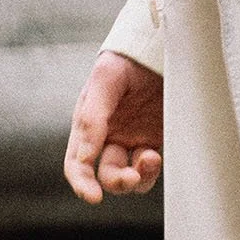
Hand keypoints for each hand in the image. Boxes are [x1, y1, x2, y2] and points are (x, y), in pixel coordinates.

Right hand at [64, 51, 163, 204]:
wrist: (162, 44)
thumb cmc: (127, 59)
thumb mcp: (105, 79)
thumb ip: (93, 116)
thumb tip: (85, 158)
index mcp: (89, 125)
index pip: (77, 163)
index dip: (81, 183)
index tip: (93, 196)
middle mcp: (110, 136)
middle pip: (106, 175)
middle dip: (115, 182)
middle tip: (129, 177)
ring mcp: (135, 139)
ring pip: (130, 176)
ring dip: (137, 178)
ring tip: (149, 159)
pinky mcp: (158, 138)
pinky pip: (151, 167)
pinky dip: (151, 170)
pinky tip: (154, 157)